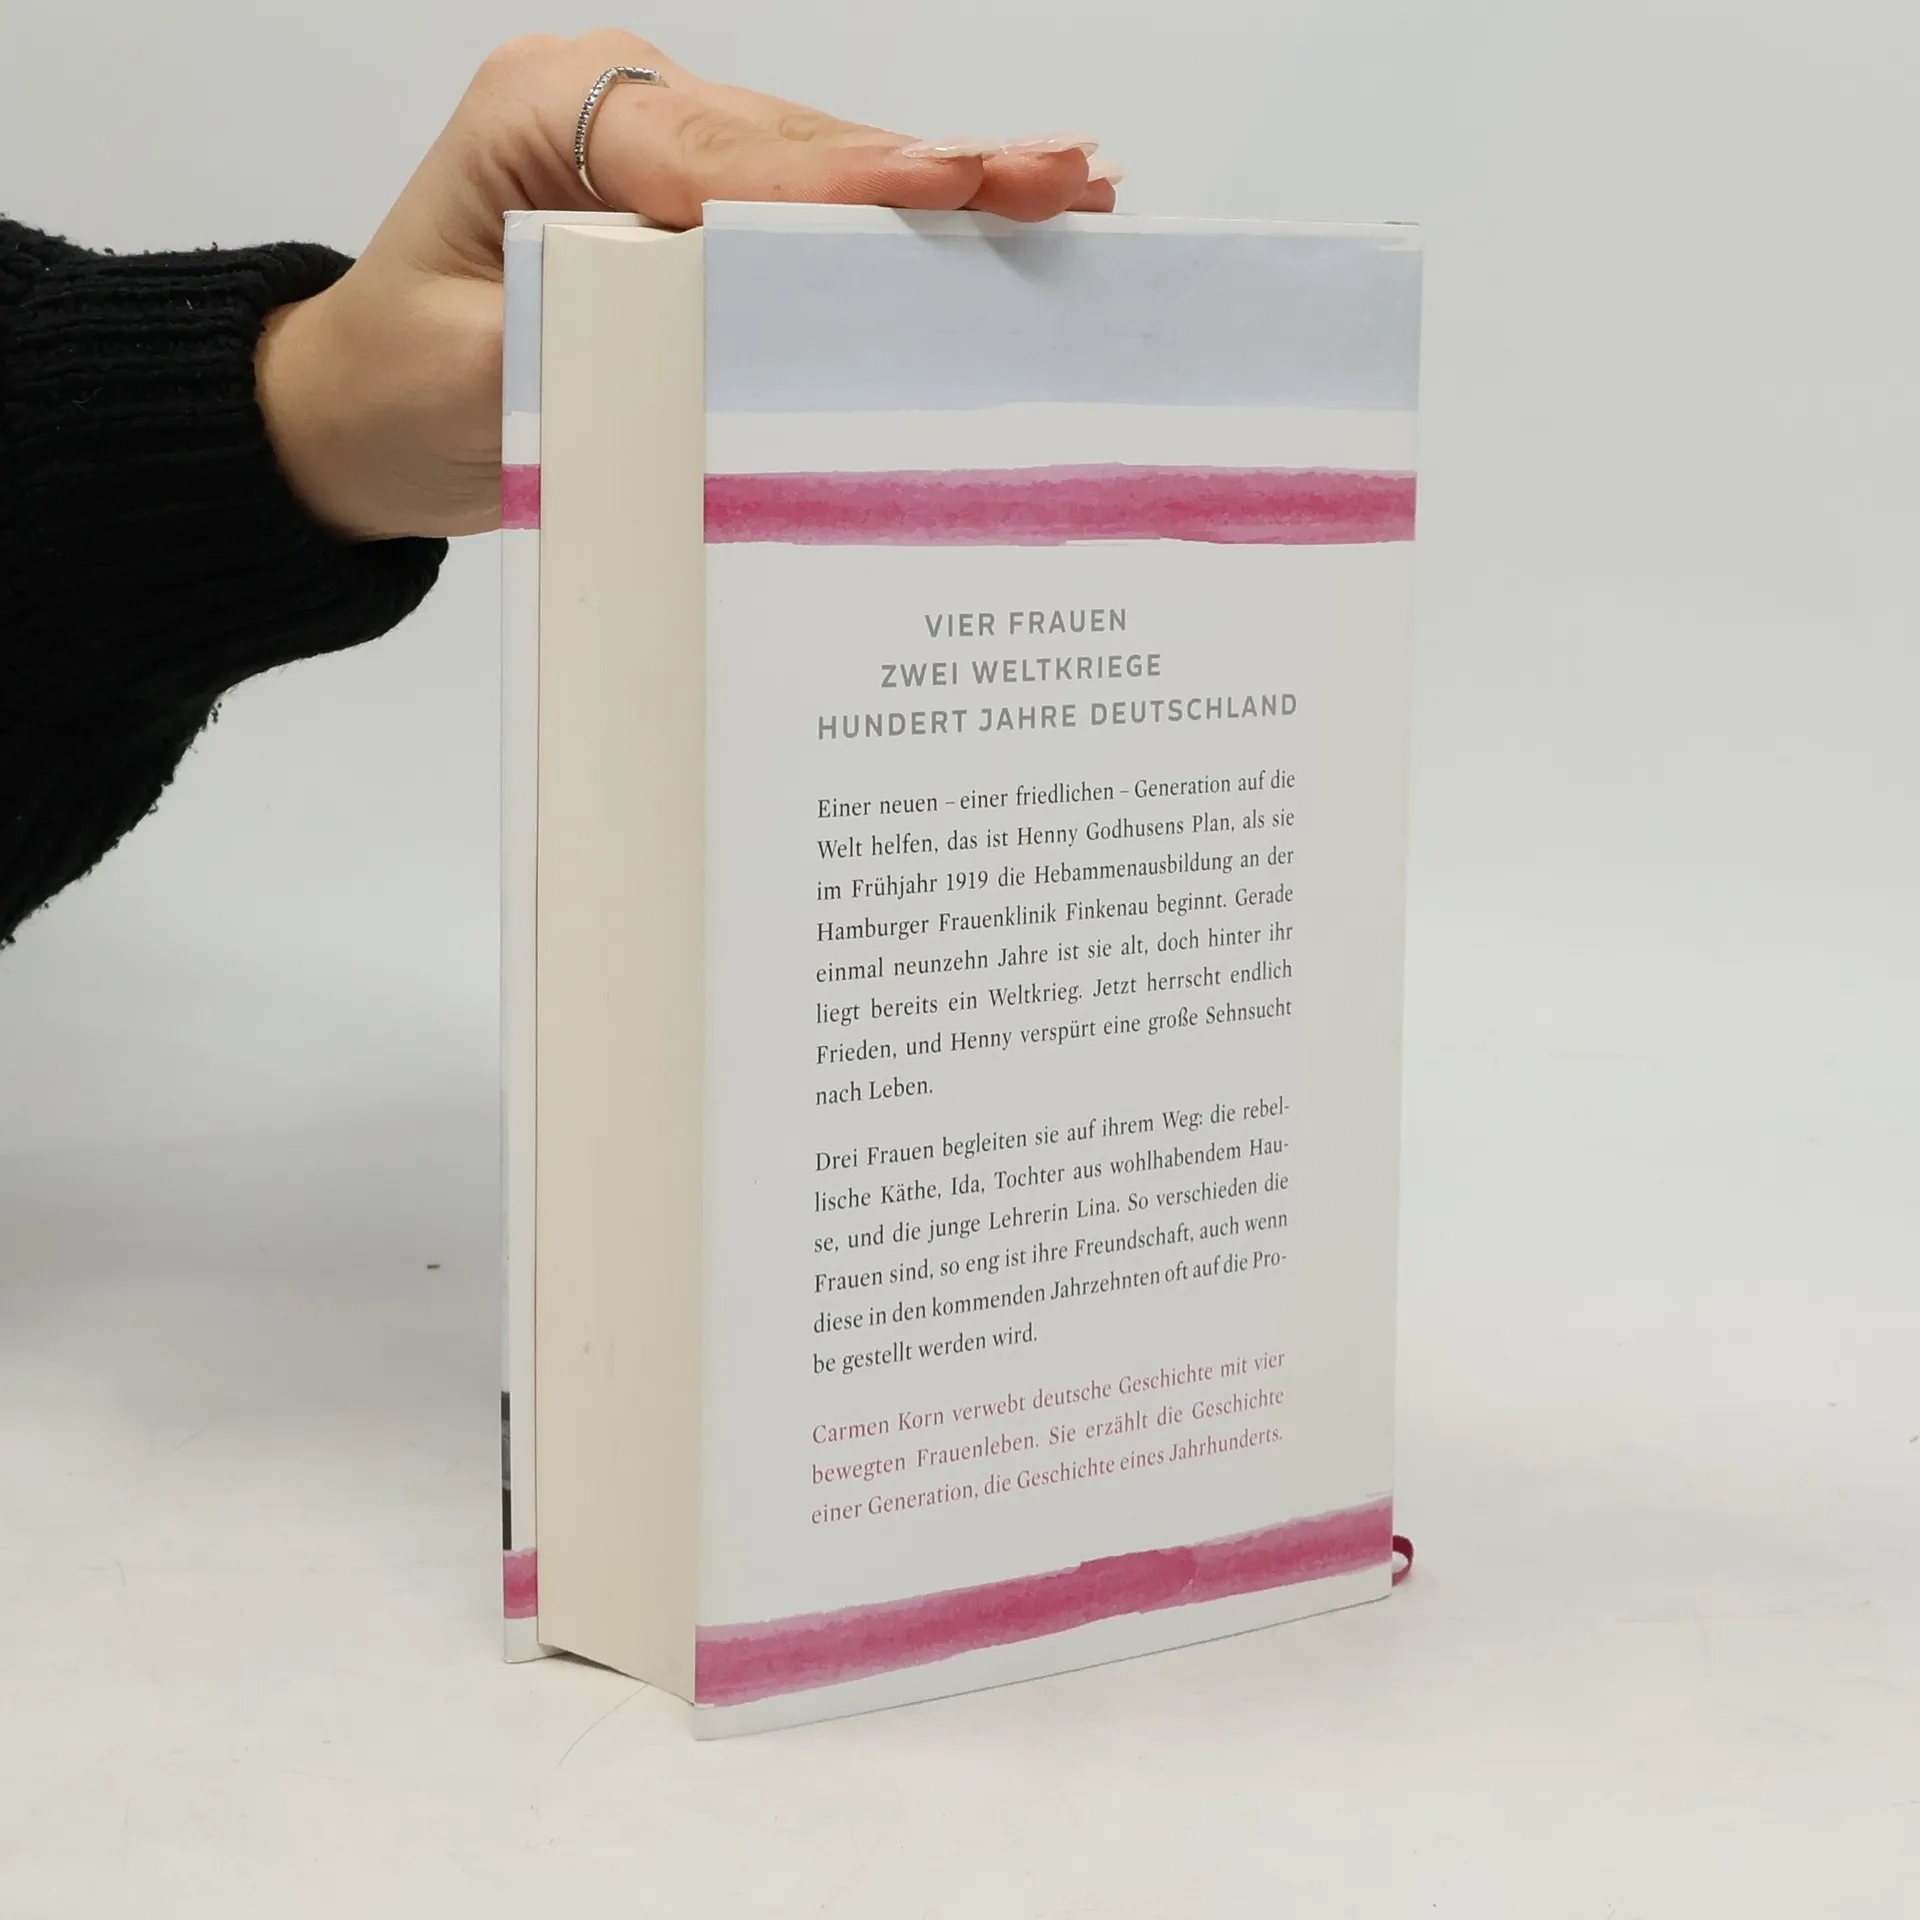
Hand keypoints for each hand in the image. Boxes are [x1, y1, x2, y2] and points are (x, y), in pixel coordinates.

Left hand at [256, 31, 1116, 541]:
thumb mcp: (472, 376)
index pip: (717, 160)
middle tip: (1062, 173)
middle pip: (797, 146)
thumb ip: (590, 340)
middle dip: (932, 167)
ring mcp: (661, 148)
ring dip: (946, 184)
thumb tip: (717, 331)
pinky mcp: (693, 204)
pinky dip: (903, 219)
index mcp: (546, 117)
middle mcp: (616, 109)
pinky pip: (810, 208)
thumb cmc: (396, 389)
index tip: (946, 188)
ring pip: (822, 168)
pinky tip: (998, 203)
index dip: (839, 185)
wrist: (359, 412)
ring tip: (1072, 184)